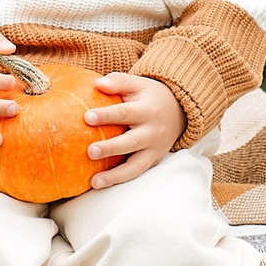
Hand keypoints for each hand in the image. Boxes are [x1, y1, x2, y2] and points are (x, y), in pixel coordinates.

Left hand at [82, 70, 183, 188]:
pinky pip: (135, 173)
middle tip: (90, 151)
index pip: (126, 113)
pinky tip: (98, 184)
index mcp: (148, 110)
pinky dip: (119, 179)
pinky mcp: (153, 161)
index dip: (107, 115)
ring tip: (94, 182)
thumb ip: (118, 82)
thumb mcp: (137, 83)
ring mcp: (154, 150)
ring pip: (136, 165)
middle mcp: (153, 132)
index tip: (87, 117)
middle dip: (111, 148)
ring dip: (115, 175)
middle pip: (131, 142)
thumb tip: (98, 84)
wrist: (178, 111)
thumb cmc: (147, 96)